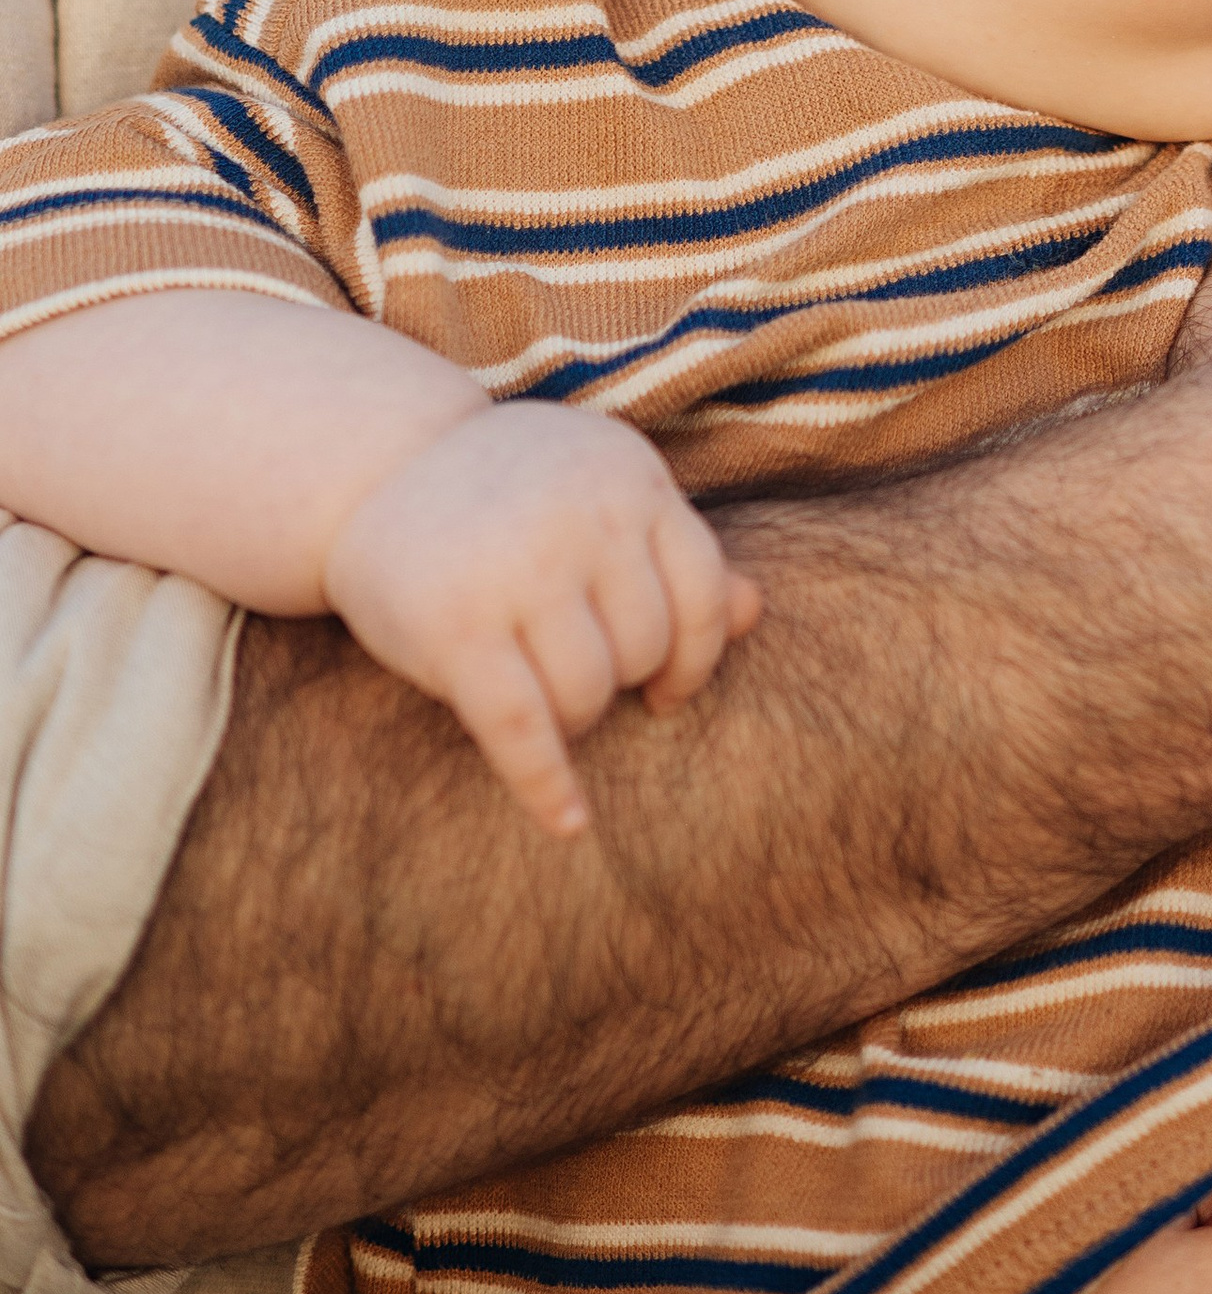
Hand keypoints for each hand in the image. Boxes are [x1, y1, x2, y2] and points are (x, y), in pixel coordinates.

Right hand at [322, 403, 762, 836]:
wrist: (374, 469)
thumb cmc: (508, 495)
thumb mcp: (598, 496)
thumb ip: (671, 550)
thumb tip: (756, 612)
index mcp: (628, 475)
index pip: (704, 589)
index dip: (695, 656)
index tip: (666, 690)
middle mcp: (583, 516)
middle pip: (646, 647)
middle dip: (618, 680)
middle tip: (571, 675)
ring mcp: (520, 569)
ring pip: (589, 692)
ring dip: (574, 719)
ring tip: (542, 700)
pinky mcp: (456, 627)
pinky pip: (523, 729)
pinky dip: (548, 787)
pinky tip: (568, 823)